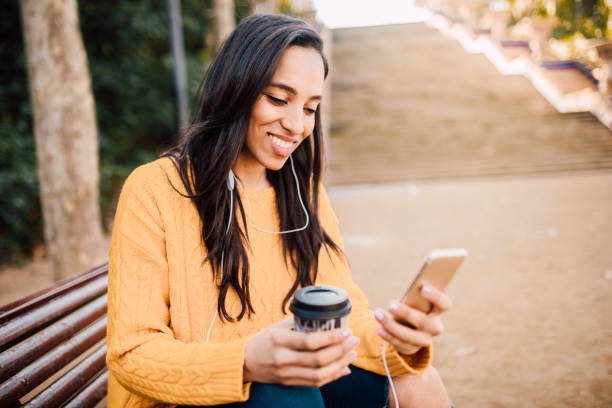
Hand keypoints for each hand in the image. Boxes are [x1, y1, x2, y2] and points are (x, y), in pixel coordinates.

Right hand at [243, 317, 359, 386]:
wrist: (245, 362)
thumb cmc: (265, 339)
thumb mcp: (278, 327)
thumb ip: (300, 324)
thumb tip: (327, 322)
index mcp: (280, 340)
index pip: (309, 341)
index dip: (331, 337)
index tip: (346, 331)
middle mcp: (283, 359)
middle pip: (318, 359)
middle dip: (340, 350)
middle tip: (353, 340)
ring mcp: (286, 374)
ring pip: (319, 374)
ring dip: (340, 364)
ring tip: (352, 354)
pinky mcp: (289, 383)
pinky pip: (315, 383)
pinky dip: (332, 376)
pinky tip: (343, 367)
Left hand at [374, 283, 451, 354]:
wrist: (409, 327)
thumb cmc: (411, 306)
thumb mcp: (412, 301)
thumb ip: (411, 298)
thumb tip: (402, 298)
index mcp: (438, 311)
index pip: (444, 304)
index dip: (436, 296)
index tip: (422, 287)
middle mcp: (434, 327)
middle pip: (424, 322)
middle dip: (406, 313)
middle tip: (391, 305)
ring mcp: (424, 340)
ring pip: (409, 336)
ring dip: (391, 325)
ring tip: (377, 314)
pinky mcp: (412, 349)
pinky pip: (399, 343)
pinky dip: (388, 336)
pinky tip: (379, 329)